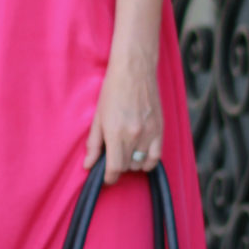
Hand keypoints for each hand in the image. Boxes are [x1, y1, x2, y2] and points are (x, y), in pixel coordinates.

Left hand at [85, 49, 162, 183]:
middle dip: (118, 166)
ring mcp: (150, 133)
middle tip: (113, 156)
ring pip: (141, 164)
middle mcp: (135, 136)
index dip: (109, 178)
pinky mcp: (160, 129)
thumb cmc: (113, 90)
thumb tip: (88, 165)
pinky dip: (148, 161)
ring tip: (126, 151)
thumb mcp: (98, 117)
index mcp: (116, 133)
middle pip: (127, 167)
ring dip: (132, 163)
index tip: (106, 178)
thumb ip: (93, 144)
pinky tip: (140, 155)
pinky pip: (156, 157)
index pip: (115, 168)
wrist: (134, 70)